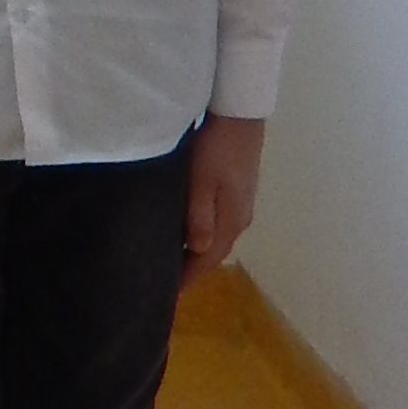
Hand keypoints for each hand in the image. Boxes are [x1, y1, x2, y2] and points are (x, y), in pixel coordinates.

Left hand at [184, 114, 264, 287]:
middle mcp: (240, 218)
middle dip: (193, 268)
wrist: (239, 116)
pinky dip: (203, 234)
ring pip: (217, 238)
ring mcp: (241, 205)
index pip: (208, 259)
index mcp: (231, 221)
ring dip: (198, 252)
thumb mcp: (202, 182)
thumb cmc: (216, 149)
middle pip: (214, 253)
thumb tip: (198, 250)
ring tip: (174, 259)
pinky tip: (188, 231)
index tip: (168, 292)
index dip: (189, 276)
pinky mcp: (237, 192)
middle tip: (166, 279)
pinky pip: (218, 223)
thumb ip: (200, 216)